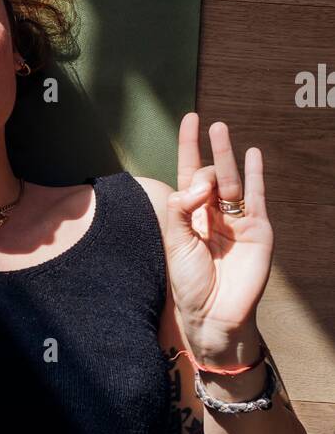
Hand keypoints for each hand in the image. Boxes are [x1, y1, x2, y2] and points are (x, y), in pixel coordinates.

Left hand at [165, 113, 273, 365]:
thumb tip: (195, 183)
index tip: (189, 119)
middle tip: (210, 127)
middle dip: (209, 153)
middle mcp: (213, 214)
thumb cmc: (189, 283)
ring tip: (222, 129)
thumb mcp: (175, 243)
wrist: (213, 314)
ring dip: (227, 154)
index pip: (188, 173)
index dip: (189, 146)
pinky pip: (256, 197)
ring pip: (231, 181)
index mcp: (190, 216)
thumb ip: (180, 210)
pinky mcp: (257, 230)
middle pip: (210, 174)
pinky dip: (255, 175)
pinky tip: (253, 155)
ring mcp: (237, 221)